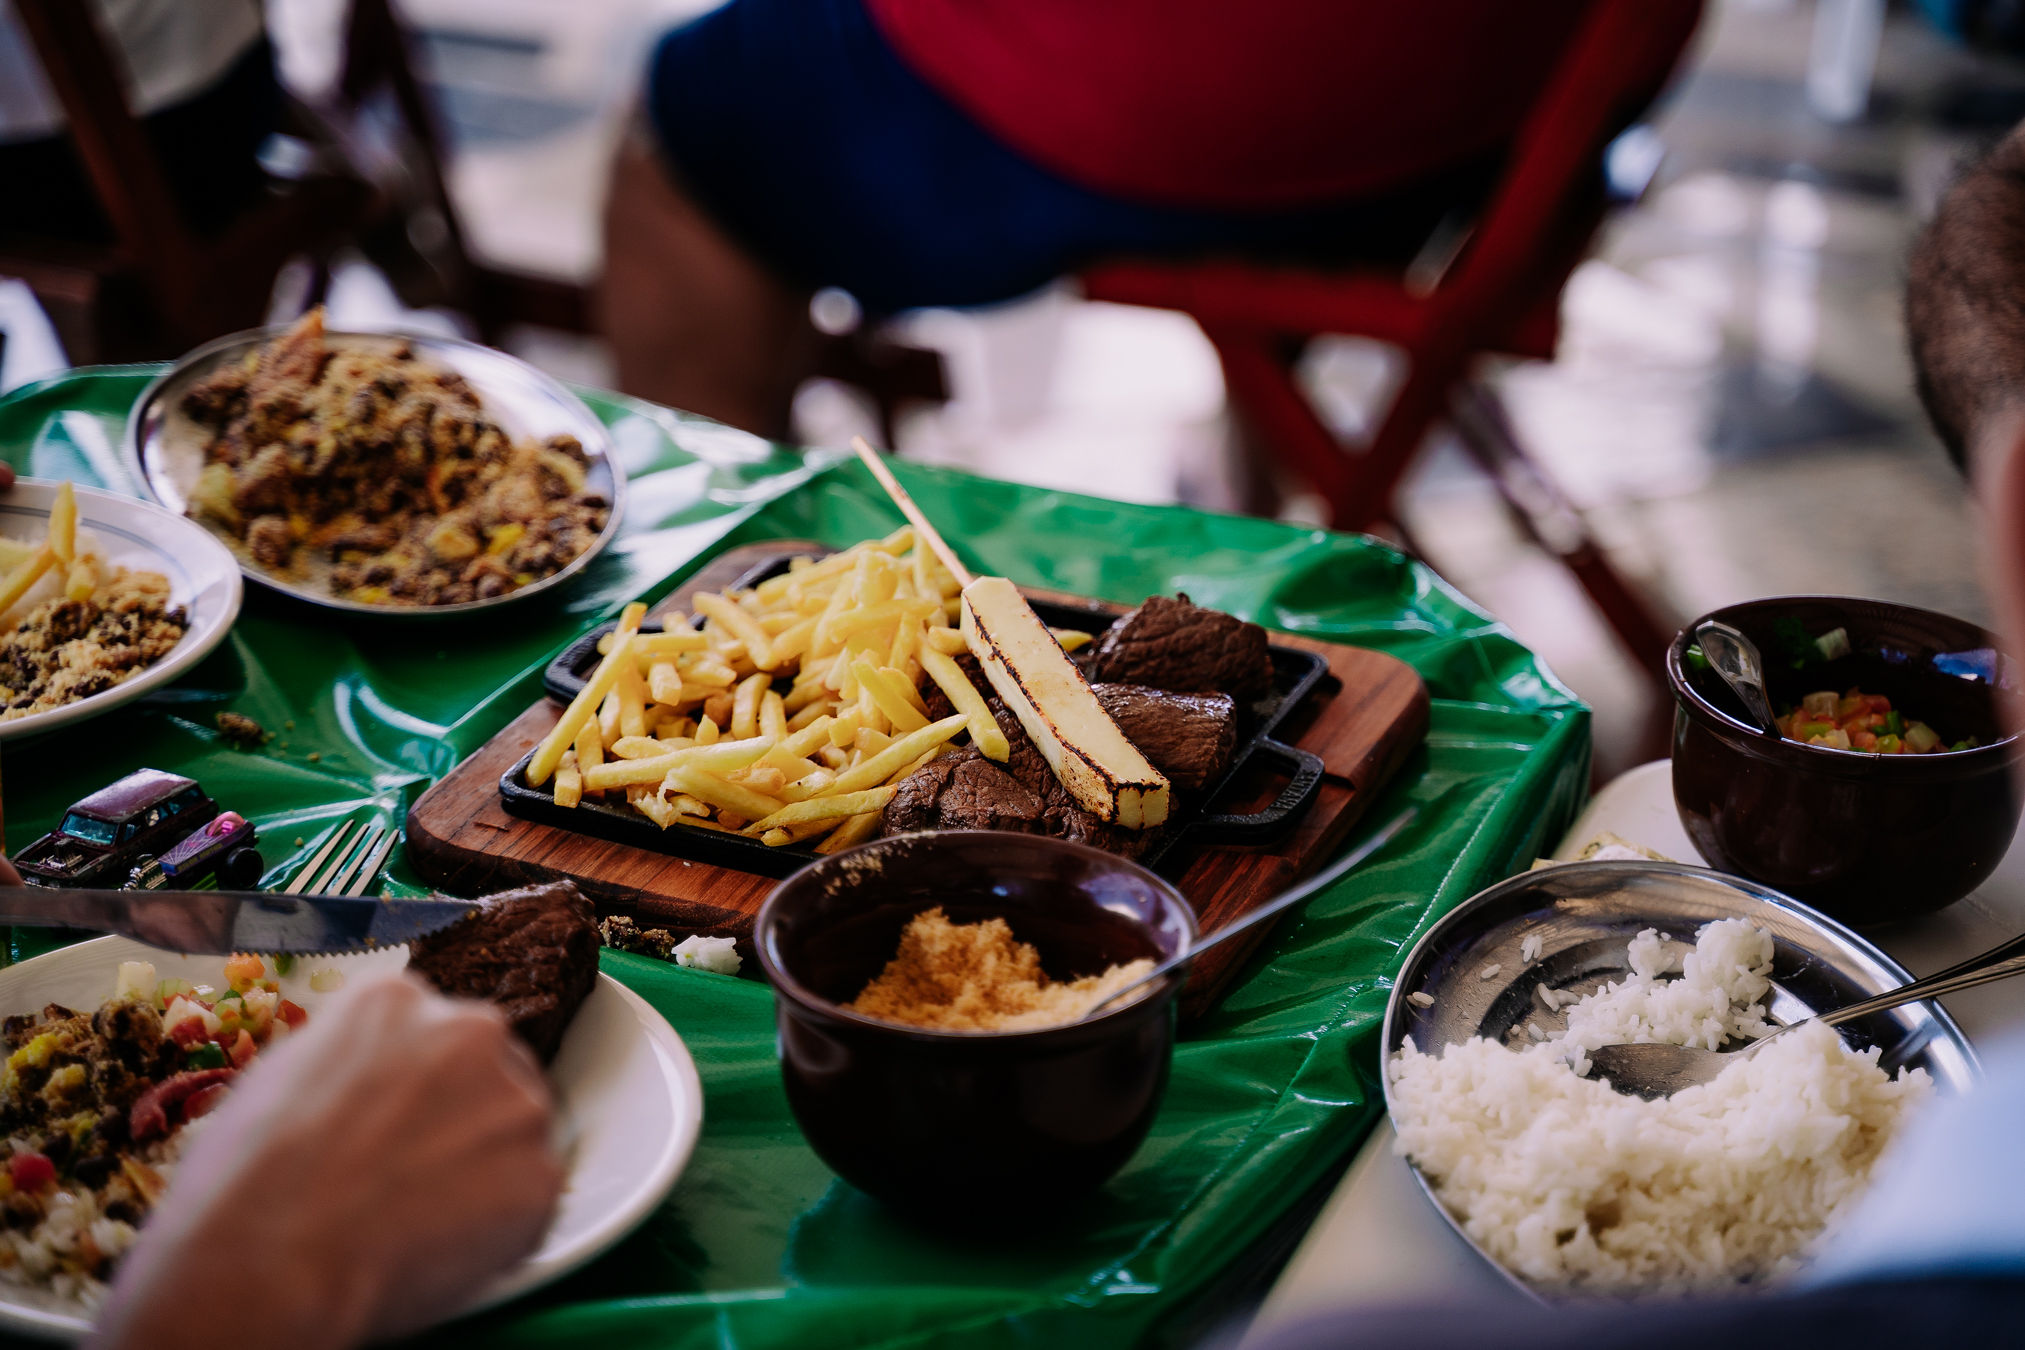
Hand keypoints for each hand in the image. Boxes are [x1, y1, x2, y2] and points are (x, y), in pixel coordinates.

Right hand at [90, 976, 562, 1349]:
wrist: (268, 1264)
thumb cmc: (245, 1184)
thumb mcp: (277, 1080)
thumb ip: (346, 1060)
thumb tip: (366, 1078)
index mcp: (396, 1001)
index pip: (432, 1028)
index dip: (417, 1084)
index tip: (401, 1122)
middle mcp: (470, 1032)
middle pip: (489, 1069)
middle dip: (463, 1116)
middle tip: (417, 1173)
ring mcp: (516, 1103)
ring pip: (516, 1133)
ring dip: (486, 1169)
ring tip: (421, 1218)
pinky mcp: (542, 1175)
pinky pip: (530, 1199)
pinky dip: (500, 1228)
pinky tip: (442, 1248)